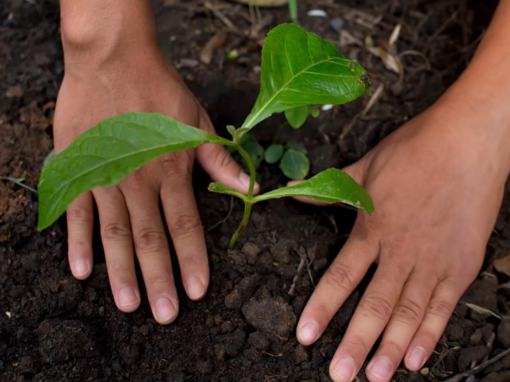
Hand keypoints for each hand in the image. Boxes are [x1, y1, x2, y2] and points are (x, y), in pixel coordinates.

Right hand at [54, 40, 254, 323]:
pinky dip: (77, 241)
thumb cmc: (160, 89)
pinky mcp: (79, 169)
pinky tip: (80, 270)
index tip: (198, 292)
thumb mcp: (198, 122)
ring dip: (121, 271)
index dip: (193, 261)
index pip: (185, 227)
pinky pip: (77, 211)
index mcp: (172, 172)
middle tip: (164, 315)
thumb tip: (250, 187)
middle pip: (151, 240)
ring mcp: (106, 178)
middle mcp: (139, 182)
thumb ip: (219, 160)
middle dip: (159, 280)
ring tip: (128, 304)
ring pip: (115, 234)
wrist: (113, 59)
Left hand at [293, 103, 509, 380]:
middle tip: (338, 374)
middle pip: (374, 305)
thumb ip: (329, 189)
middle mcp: (401, 250)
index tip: (307, 335)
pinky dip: (429, 334)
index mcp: (373, 228)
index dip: (323, 307)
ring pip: (408, 313)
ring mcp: (433, 260)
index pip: (341, 276)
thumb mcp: (364, 166)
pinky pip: (443, 306)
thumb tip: (292, 192)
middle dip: (355, 343)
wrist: (470, 140)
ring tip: (375, 377)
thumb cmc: (415, 150)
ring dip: (390, 348)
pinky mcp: (461, 264)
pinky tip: (416, 358)